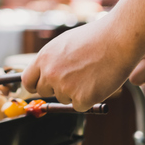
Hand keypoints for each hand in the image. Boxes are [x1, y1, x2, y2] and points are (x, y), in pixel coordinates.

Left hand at [22, 16, 138, 110]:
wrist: (117, 40)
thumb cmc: (95, 38)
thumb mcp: (64, 43)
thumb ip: (52, 60)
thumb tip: (46, 74)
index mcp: (44, 58)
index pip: (27, 80)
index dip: (34, 85)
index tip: (40, 87)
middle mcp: (50, 73)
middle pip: (44, 92)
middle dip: (55, 89)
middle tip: (73, 79)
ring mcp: (64, 87)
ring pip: (64, 98)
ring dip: (75, 92)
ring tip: (90, 74)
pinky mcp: (81, 98)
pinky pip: (80, 106)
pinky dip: (89, 99)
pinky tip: (97, 82)